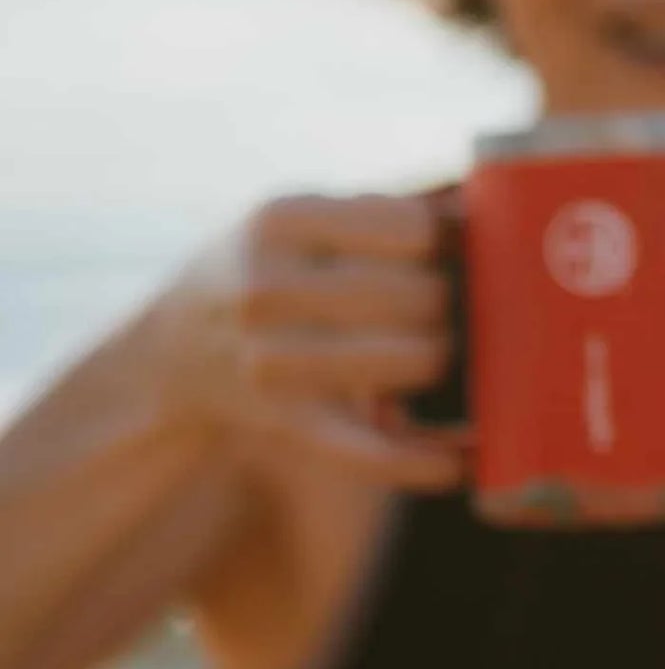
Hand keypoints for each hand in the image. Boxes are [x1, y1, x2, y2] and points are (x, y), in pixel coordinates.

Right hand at [159, 190, 466, 489]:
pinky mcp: (288, 422)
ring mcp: (273, 359)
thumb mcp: (307, 220)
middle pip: (423, 296)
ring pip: (418, 361)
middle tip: (438, 308)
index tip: (451, 249)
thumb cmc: (274, 267)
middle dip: (448, 304)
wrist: (177, 347)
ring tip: (428, 351)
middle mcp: (269, 287)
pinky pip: (373, 449)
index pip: (416, 229)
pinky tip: (462, 464)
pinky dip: (422, 460)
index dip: (450, 241)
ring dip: (440, 359)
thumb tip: (483, 204)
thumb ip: (389, 211)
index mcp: (281, 221)